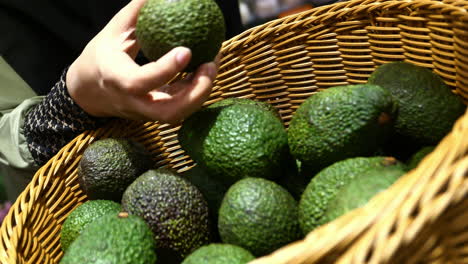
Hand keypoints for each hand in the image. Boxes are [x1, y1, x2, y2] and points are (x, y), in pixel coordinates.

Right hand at [66, 0, 218, 123]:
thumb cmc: (100, 58)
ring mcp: (144, 113)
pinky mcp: (154, 116)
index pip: (141, 81)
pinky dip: (195, 91)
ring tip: (211, 64)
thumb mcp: (113, 33)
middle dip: (195, 93)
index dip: (166, 69)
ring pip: (177, 114)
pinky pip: (179, 108)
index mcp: (116, 80)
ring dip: (200, 92)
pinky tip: (205, 70)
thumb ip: (135, 14)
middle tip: (210, 65)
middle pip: (167, 112)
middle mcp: (132, 103)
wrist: (87, 93)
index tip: (187, 49)